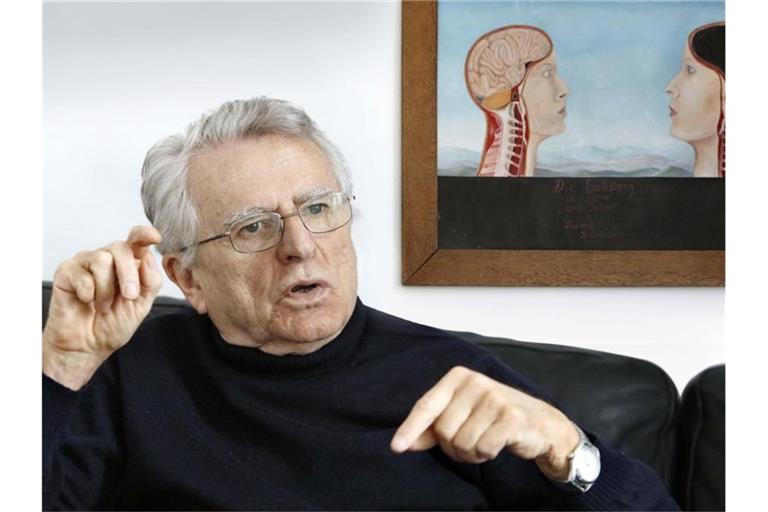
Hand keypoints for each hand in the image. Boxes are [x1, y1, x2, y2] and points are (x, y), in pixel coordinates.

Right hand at [43, 226, 162, 389]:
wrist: (87, 346)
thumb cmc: (112, 324)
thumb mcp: (141, 305)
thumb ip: (150, 282)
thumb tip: (148, 258)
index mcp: (128, 263)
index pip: (137, 240)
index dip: (145, 234)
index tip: (155, 237)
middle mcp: (107, 258)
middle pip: (121, 248)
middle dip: (128, 274)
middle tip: (129, 296)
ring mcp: (85, 263)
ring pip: (102, 259)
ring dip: (107, 289)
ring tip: (103, 305)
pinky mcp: (66, 272)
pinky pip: (82, 275)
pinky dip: (89, 294)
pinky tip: (86, 302)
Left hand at [390, 366, 579, 480]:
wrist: (540, 422)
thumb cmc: (494, 417)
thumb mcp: (461, 415)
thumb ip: (432, 427)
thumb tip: (405, 443)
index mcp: (458, 377)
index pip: (427, 405)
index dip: (410, 428)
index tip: (396, 447)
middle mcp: (476, 382)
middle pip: (444, 431)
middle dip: (453, 446)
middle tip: (469, 442)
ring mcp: (495, 398)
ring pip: (462, 442)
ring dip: (471, 452)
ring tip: (484, 441)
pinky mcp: (512, 417)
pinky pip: (483, 448)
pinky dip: (486, 454)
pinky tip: (496, 445)